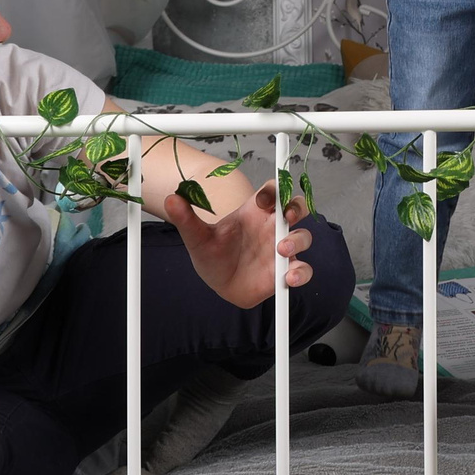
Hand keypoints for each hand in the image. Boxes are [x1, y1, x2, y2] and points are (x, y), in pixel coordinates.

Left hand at [166, 182, 316, 309]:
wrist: (218, 284)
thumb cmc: (212, 255)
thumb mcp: (198, 238)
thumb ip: (187, 219)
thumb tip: (170, 199)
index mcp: (255, 213)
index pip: (273, 191)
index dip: (274, 190)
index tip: (262, 200)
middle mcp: (272, 228)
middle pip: (296, 207)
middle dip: (296, 208)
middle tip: (285, 216)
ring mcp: (281, 249)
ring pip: (303, 237)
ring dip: (298, 240)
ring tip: (282, 249)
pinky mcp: (285, 271)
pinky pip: (303, 269)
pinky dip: (301, 272)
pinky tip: (289, 277)